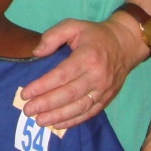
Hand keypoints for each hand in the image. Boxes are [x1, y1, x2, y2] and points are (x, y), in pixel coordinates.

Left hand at [20, 15, 145, 128]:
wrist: (125, 45)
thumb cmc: (95, 35)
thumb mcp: (74, 25)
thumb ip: (53, 35)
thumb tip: (36, 52)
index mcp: (87, 57)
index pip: (62, 75)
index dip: (42, 86)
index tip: (25, 93)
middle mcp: (97, 76)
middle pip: (69, 94)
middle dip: (46, 104)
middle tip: (28, 110)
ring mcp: (103, 90)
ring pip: (79, 107)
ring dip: (58, 116)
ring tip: (39, 121)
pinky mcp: (107, 99)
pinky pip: (89, 113)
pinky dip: (73, 121)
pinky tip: (58, 124)